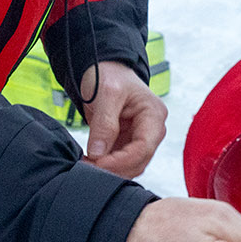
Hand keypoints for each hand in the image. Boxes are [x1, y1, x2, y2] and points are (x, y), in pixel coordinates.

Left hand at [79, 62, 164, 178]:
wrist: (105, 71)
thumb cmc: (111, 75)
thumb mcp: (107, 93)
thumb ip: (104, 124)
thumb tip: (98, 153)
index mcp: (154, 115)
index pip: (143, 148)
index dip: (121, 160)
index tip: (98, 163)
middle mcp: (152, 130)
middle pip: (139, 161)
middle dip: (114, 168)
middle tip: (87, 167)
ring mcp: (140, 138)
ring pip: (130, 166)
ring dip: (109, 170)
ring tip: (86, 165)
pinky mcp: (127, 143)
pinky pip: (120, 162)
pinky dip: (105, 166)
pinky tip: (90, 162)